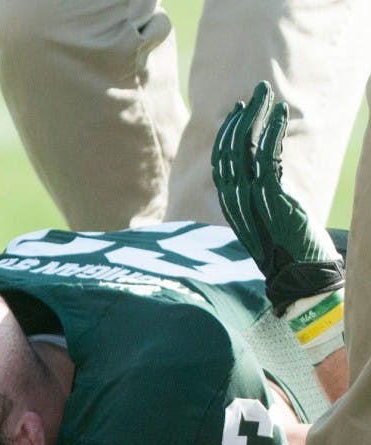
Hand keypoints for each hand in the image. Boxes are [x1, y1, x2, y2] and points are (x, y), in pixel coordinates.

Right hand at [211, 81, 343, 314]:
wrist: (300, 273)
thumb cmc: (289, 247)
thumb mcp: (267, 218)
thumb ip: (258, 196)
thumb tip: (262, 172)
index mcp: (229, 203)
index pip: (221, 159)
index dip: (228, 132)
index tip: (240, 110)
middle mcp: (233, 198)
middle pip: (228, 148)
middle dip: (242, 116)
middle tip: (257, 92)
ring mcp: (249, 196)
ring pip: (243, 146)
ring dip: (256, 115)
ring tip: (267, 94)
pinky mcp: (269, 194)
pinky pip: (266, 154)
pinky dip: (272, 129)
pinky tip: (280, 113)